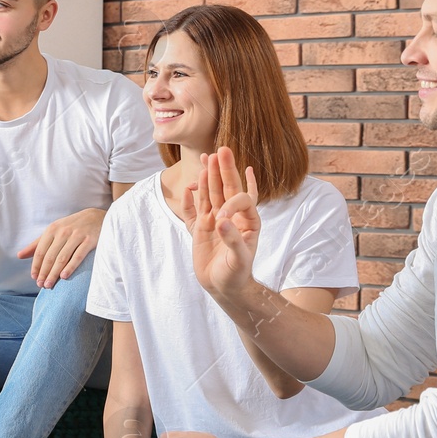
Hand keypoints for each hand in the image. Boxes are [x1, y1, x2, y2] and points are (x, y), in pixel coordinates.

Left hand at [17, 207, 105, 287]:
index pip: (40, 251)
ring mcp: (77, 236)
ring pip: (62, 258)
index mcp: (52, 230)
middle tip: (41, 285)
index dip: (36, 266)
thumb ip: (37, 244)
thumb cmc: (72, 227)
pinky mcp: (89, 240)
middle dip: (44, 272)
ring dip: (54, 273)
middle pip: (50, 256)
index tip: (34, 278)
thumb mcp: (53, 231)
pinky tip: (64, 277)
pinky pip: (78, 256)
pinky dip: (70, 267)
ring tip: (49, 285)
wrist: (97, 217)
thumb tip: (19, 256)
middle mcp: (63, 232)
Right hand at [181, 147, 259, 297]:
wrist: (225, 288)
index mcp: (247, 221)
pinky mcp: (200, 230)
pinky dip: (190, 200)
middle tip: (222, 149)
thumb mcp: (239, 260)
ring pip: (210, 194)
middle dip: (224, 170)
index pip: (240, 200)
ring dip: (209, 177)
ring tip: (207, 158)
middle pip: (227, 188)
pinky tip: (189, 187)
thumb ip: (234, 240)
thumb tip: (221, 221)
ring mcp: (215, 222)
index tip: (220, 218)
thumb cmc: (236, 275)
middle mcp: (231, 217)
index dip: (230, 203)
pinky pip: (193, 211)